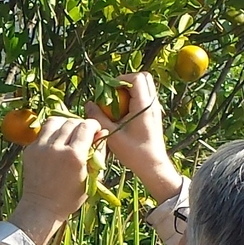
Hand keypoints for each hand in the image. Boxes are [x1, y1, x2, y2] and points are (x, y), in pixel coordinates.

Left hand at [8, 116, 102, 244]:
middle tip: (83, 133)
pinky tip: (57, 142)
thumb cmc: (70, 198)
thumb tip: (102, 133)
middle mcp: (56, 147)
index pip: (86, 127)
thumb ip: (98, 153)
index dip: (93, 125)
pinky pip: (43, 132)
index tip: (96, 130)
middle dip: (80, 124)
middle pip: (71, 122)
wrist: (42, 207)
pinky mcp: (30, 149)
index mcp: (75, 156)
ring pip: (55, 121)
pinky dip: (52, 132)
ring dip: (65, 123)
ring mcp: (40, 147)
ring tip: (69, 132)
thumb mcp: (91, 178)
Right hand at [88, 71, 179, 201]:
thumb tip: (88, 104)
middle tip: (113, 94)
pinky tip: (123, 115)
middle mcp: (152, 104)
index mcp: (144, 105)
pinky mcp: (153, 115)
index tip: (109, 91)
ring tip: (117, 105)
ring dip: (129, 91)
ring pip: (144, 87)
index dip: (121, 79)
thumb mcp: (112, 135)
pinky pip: (144, 98)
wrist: (153, 166)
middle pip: (143, 78)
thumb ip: (98, 117)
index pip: (137, 78)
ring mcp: (155, 109)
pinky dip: (133, 99)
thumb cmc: (134, 152)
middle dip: (126, 82)